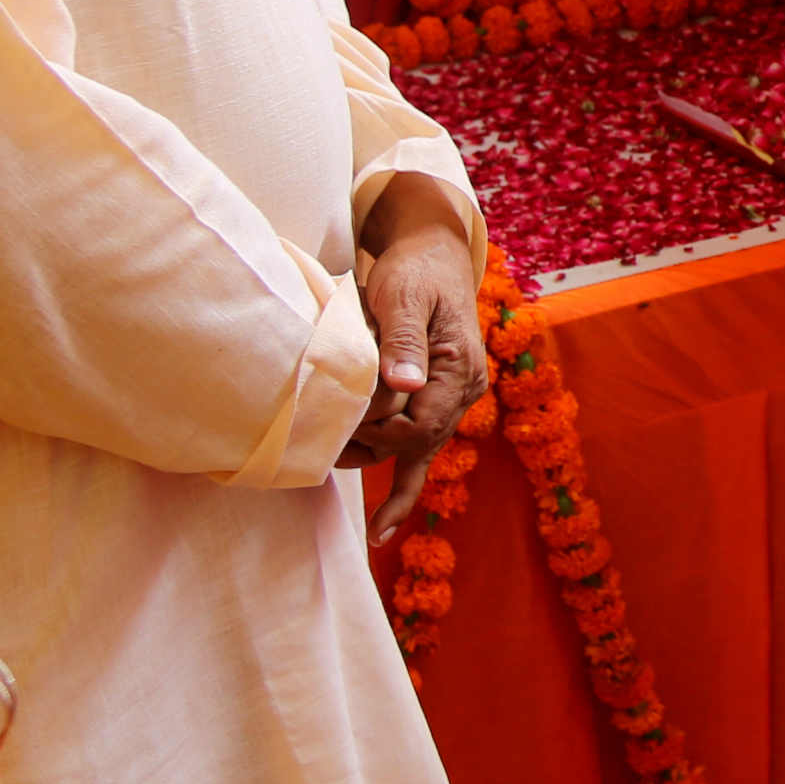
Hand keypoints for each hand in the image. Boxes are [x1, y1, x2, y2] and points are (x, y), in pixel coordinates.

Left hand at [348, 178, 487, 541]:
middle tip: (321, 441)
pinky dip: (401, 488)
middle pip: (415, 445)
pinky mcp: (435, 401)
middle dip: (369, 447)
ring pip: (413, 452)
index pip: (418, 426)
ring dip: (374, 460)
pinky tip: (381, 529)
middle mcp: (463, 393)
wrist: (435, 254)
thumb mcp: (406, 295)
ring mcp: (451, 401)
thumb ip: (404, 338)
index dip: (378, 430)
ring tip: (328, 462)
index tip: (341, 416)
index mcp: (460, 370)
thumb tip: (402, 384)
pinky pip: (419, 452)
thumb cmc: (416, 271)